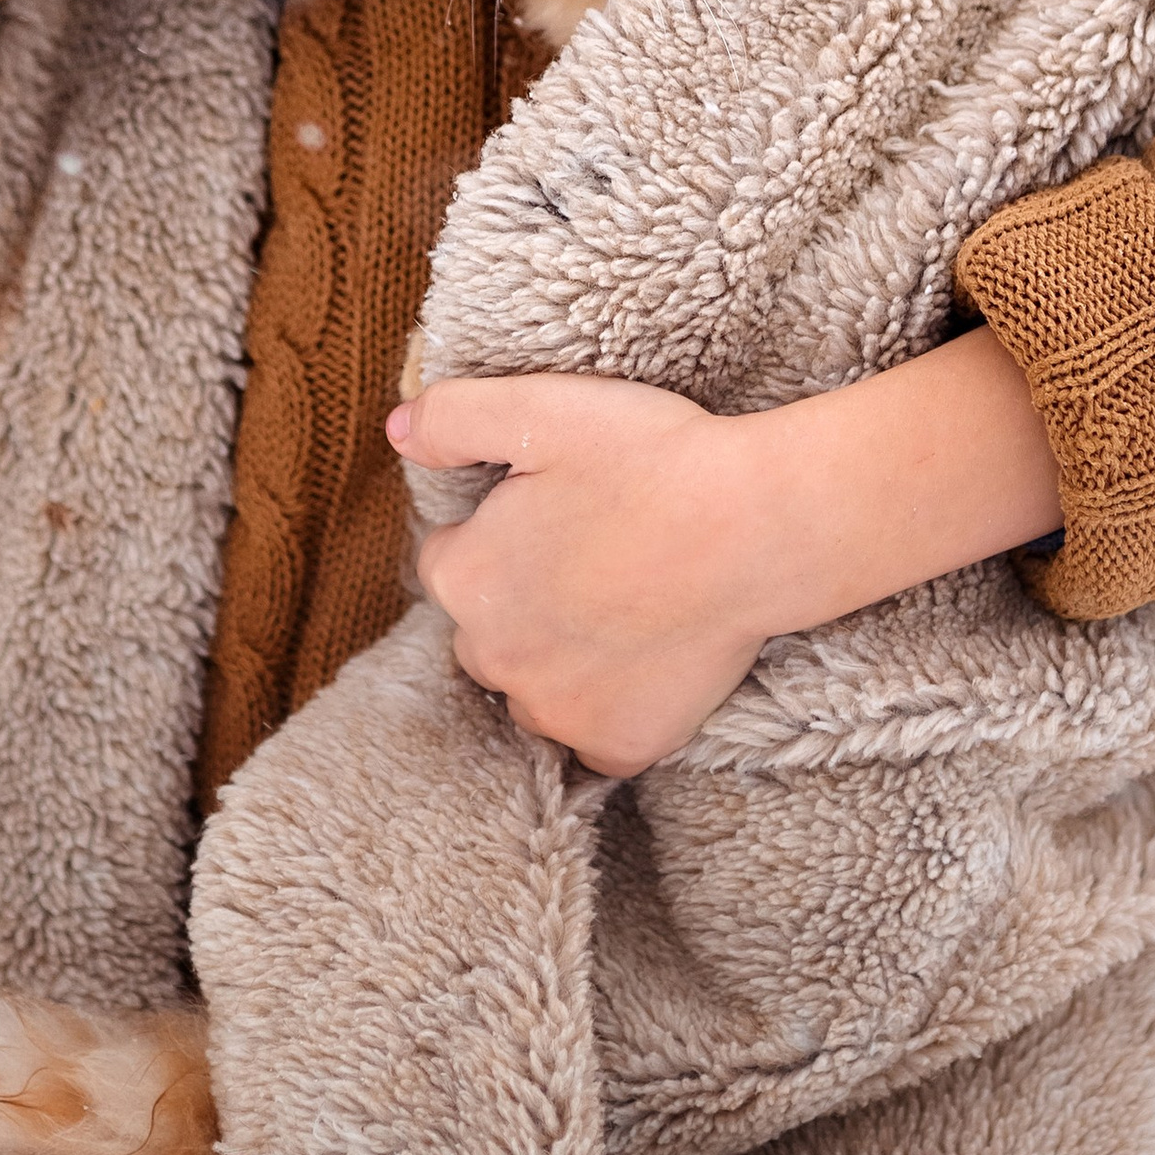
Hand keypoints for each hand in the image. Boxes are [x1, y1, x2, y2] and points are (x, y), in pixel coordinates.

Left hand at [391, 330, 1063, 778]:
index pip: (450, 561)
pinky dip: (609, 708)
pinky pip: (592, 737)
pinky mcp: (619, 746)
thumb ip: (454, 417)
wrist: (758, 528)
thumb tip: (396, 430)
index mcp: (467, 578)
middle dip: (519, 601)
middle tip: (589, 555)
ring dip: (557, 659)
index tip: (552, 510)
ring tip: (619, 605)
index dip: (497, 530)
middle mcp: (495, 659)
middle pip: (486, 631)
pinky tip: (644, 659)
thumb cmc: (650, 459)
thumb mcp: (542, 409)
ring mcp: (558, 712)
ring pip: (533, 688)